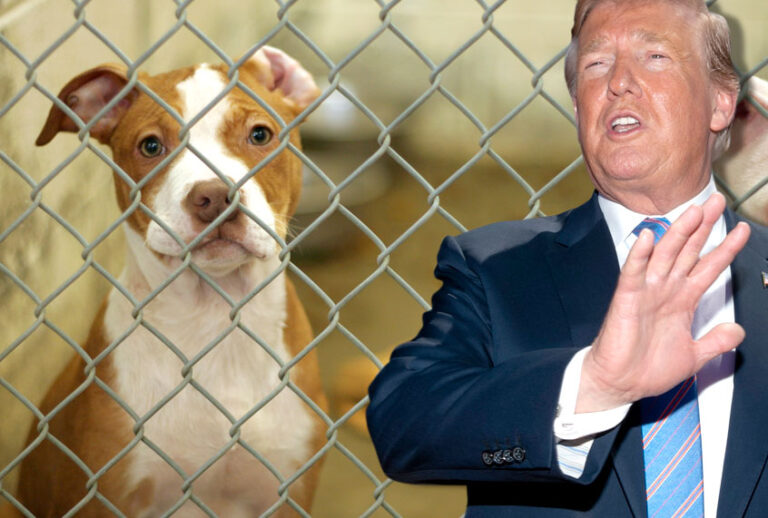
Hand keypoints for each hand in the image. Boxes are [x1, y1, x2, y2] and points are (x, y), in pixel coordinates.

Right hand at [577, 193, 750, 412]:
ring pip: (665, 255)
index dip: (725, 249)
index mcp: (682, 301)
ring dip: (679, 233)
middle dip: (703, 227)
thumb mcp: (694, 356)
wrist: (620, 383)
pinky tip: (647, 237)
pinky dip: (640, 255)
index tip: (741, 231)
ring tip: (693, 211)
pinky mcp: (626, 299)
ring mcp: (646, 292)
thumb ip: (716, 341)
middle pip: (687, 251)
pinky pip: (633, 273)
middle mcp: (665, 291)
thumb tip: (738, 330)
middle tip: (716, 202)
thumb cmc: (648, 369)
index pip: (708, 268)